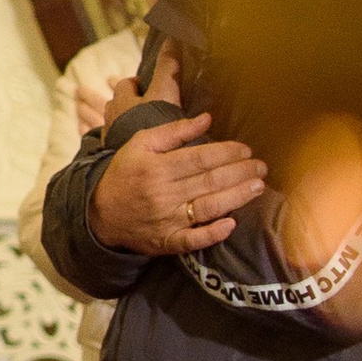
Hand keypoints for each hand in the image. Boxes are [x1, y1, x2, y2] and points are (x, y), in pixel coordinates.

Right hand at [88, 108, 266, 256]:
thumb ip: (174, 131)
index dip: (227, 153)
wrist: (100, 213)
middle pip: (210, 181)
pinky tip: (231, 224)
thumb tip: (207, 119)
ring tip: (258, 186)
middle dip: (240, 172)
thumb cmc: (125, 172)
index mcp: (157, 168)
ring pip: (208, 207)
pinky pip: (193, 241)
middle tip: (261, 166)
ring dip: (237, 197)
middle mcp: (163, 194)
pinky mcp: (167, 241)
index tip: (246, 149)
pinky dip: (213, 234)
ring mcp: (166, 220)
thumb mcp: (141, 144)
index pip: (200, 158)